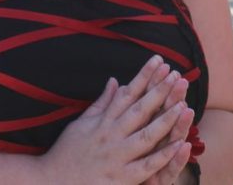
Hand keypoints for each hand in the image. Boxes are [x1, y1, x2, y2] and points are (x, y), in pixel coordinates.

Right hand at [41, 55, 191, 184]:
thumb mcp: (81, 124)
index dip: (144, 76)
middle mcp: (110, 136)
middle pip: (139, 110)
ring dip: (165, 120)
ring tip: (183, 105)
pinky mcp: (120, 179)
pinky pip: (146, 166)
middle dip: (159, 91)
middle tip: (177, 75)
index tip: (159, 60)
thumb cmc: (65, 154)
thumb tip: (115, 80)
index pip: (127, 93)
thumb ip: (101, 103)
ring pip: (146, 136)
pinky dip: (163, 156)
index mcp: (102, 122)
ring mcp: (116, 157)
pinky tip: (179, 145)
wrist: (49, 184)